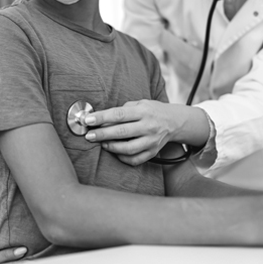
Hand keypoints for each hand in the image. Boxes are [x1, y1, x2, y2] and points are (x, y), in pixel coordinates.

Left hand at [83, 100, 209, 164]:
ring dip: (111, 147)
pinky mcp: (153, 152)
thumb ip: (122, 111)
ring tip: (102, 144)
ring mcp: (151, 141)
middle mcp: (148, 126)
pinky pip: (135, 159)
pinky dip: (122, 158)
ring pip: (128, 149)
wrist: (174, 122)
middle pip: (121, 132)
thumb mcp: (139, 104)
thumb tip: (101, 119)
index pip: (119, 114)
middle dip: (102, 134)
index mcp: (144, 111)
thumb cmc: (152, 111)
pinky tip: (115, 152)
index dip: (102, 118)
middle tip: (89, 136)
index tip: (88, 120)